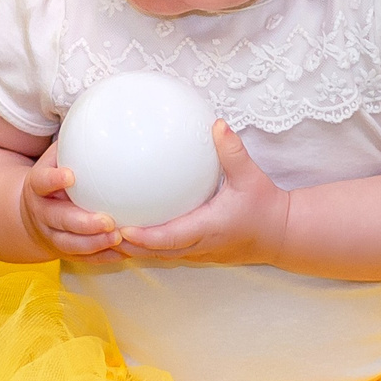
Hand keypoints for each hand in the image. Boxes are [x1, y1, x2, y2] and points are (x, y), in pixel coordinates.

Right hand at [20, 140, 124, 263]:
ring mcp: (52, 235)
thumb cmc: (57, 176)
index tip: (71, 175)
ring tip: (119, 239)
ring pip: (71, 245)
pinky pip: (85, 258)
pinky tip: (126, 253)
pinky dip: (103, 257)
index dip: (53, 180)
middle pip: (59, 220)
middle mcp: (42, 213)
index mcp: (37, 187)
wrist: (33, 211)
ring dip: (94, 244)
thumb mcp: (58, 157)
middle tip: (108, 221)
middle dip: (82, 223)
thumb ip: (78, 140)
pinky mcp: (66, 251)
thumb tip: (111, 110)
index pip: (41, 182)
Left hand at [117, 122, 291, 266]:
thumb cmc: (266, 206)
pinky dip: (147, 246)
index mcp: (208, 228)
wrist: (282, 234)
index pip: (169, 238)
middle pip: (155, 252)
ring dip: (133, 249)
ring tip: (103, 235)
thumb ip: (232, 152)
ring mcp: (198, 253)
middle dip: (127, 247)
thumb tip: (217, 125)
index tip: (120, 229)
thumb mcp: (251, 177)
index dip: (144, 237)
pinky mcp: (199, 253)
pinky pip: (167, 252)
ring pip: (158, 255)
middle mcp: (199, 245)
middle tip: (98, 232)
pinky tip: (129, 231)